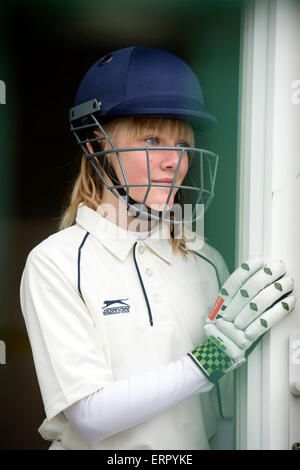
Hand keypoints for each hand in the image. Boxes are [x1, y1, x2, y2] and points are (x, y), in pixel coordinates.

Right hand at [188, 255, 295, 383]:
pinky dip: (278, 312)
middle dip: (266, 276)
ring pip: (258, 305)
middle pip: (248, 291)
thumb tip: (255, 280)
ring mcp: (236, 329)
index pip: (233, 284)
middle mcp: (227, 315)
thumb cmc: (222, 334)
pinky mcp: (247, 341)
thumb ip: (235, 299)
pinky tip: (288, 302)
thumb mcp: (222, 314)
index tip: (259, 259)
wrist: (215, 359)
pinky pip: (264, 323)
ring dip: (276, 291)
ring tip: (288, 282)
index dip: (246, 270)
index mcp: (220, 307)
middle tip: (279, 266)